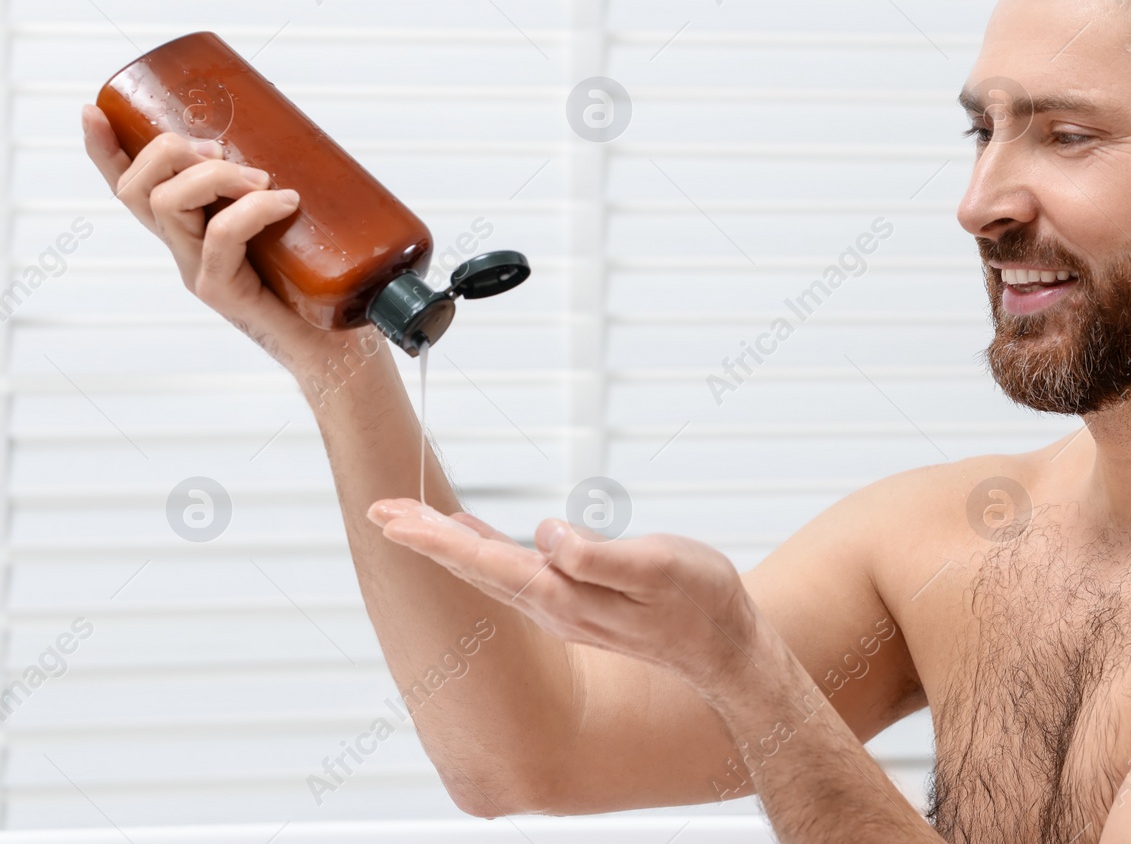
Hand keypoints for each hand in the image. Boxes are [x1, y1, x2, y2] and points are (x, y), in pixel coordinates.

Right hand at [83, 104, 345, 371]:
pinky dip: (251, 209)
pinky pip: (218, 235)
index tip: (93, 110)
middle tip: (226, 155)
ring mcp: (197, 270)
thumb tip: (304, 143)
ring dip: (215, 175)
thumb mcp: (292, 225)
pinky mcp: (221, 291)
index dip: (106, 152)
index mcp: (190, 230)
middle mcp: (184, 249)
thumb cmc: (319, 284)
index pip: (134, 188)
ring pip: (168, 203)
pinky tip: (285, 203)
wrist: (336, 350)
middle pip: (138, 187)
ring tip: (264, 181)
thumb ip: (281, 190)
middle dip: (173, 149)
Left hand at [366, 498, 761, 695]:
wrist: (726, 646)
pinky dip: (482, 550)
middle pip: (475, 568)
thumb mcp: (661, 567)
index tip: (393, 518)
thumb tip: (545, 536)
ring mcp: (563, 607)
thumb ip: (601, 555)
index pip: (487, 563)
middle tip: (380, 508)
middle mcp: (554, 607)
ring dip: (446, 544)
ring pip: (490, 570)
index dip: (436, 539)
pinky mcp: (578, 601)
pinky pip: (514, 571)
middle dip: (424, 539)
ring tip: (410, 519)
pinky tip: (470, 536)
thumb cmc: (701, 601)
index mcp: (566, 597)